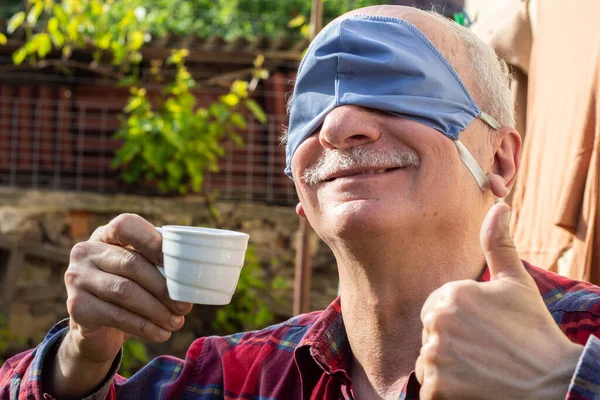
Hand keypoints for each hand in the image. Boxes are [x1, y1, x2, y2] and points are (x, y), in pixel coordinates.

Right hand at [64, 214, 192, 363]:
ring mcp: (76, 278)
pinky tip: (161, 334)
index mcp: (105, 235)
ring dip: (156, 310)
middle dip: (163, 286)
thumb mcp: (141, 272)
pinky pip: (116, 315)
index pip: (126, 225)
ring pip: (125, 291)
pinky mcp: (76, 306)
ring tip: (177, 322)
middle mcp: (85, 251)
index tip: (180, 261)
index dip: (153, 240)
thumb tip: (195, 272)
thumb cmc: (128, 292)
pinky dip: (144, 326)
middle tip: (185, 305)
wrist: (97, 331)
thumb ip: (159, 264)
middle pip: (131, 263)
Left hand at [415, 203, 582, 399]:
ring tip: (480, 369)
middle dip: (451, 344)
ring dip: (447, 368)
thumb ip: (498, 244)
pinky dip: (446, 392)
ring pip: (428, 362)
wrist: (554, 381)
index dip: (458, 323)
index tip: (483, 333)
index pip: (435, 309)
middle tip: (484, 352)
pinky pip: (429, 389)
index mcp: (451, 295)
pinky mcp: (437, 389)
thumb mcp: (516, 283)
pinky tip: (472, 387)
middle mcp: (438, 323)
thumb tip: (498, 206)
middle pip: (430, 335)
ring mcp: (436, 357)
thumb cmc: (534, 331)